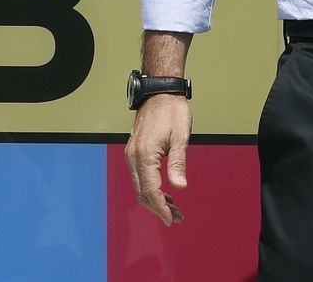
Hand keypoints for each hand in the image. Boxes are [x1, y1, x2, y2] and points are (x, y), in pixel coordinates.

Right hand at [124, 95, 190, 225]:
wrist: (159, 92)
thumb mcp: (180, 136)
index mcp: (145, 154)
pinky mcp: (133, 151)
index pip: (151, 190)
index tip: (171, 219)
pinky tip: (164, 191)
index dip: (161, 208)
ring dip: (154, 200)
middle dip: (158, 208)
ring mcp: (131, 153)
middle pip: (142, 192)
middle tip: (177, 216)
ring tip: (174, 207)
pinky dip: (149, 188)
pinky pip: (138, 176)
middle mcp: (134, 156)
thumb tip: (180, 186)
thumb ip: (178, 162)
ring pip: (139, 186)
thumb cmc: (172, 111)